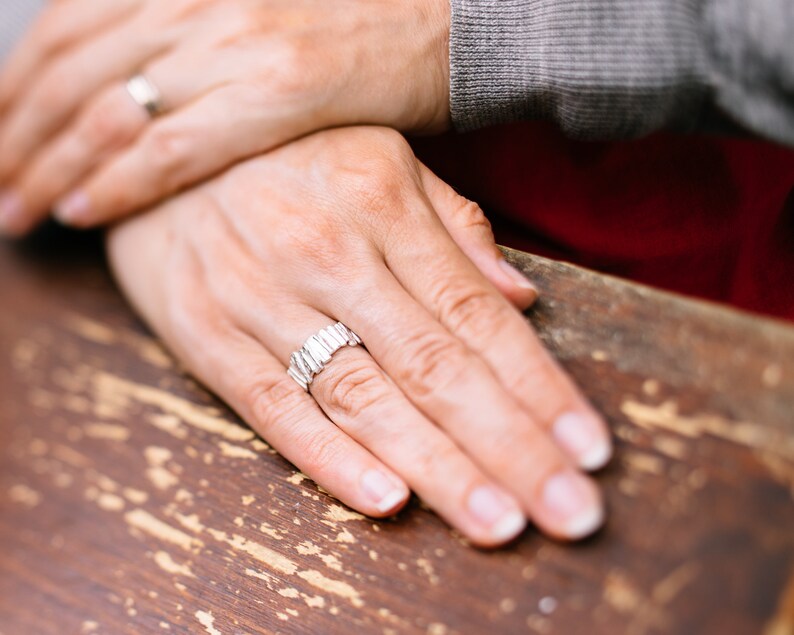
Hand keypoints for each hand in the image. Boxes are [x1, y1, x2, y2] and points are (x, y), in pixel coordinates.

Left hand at [0, 0, 449, 234]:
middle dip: (18, 138)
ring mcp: (233, 45)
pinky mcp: (275, 94)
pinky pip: (171, 148)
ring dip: (49, 168)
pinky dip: (116, 182)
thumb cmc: (348, 25)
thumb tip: (124, 78)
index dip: (15, 91)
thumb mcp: (249, 11)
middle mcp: (194, 1)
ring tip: (17, 213)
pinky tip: (81, 212)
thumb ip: (181, 35)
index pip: (63, 31)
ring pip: (108, 113)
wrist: (439, 19)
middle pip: (70, 74)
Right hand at [107, 127, 610, 546]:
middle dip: (509, 447)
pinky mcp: (206, 335)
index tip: (587, 449)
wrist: (155, 158)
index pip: (479, 316)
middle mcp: (327, 253)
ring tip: (496, 522)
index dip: (539, 388)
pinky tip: (386, 499)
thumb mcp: (379, 158)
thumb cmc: (286, 159)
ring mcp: (261, 297)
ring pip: (363, 397)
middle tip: (567, 513)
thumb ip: (455, 227)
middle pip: (434, 368)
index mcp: (381, 204)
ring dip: (437, 467)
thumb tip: (524, 299)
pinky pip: (272, 406)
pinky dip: (328, 456)